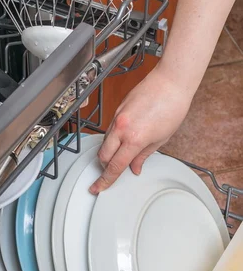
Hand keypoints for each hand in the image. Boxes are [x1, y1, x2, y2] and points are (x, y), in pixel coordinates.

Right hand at [90, 65, 193, 193]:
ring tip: (123, 153)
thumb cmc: (172, 107)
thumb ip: (143, 155)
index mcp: (134, 139)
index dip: (105, 180)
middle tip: (112, 171)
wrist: (171, 82)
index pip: (114, 167)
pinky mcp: (117, 110)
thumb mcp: (161, 139)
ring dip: (109, 152)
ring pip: (104, 143)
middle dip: (105, 166)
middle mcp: (121, 129)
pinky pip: (109, 130)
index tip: (98, 187)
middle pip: (103, 156)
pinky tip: (124, 138)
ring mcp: (117, 118)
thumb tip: (135, 167)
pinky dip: (113, 139)